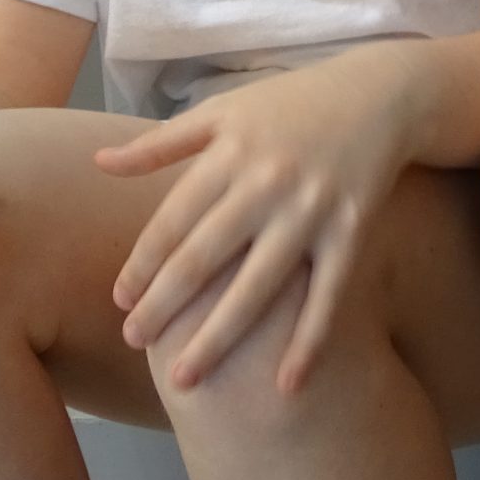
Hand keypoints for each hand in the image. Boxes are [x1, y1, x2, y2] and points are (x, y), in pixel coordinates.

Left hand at [96, 49, 414, 391]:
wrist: (380, 92)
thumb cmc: (290, 104)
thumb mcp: (223, 111)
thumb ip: (162, 143)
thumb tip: (99, 163)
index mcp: (230, 153)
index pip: (173, 219)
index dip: (143, 263)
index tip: (120, 300)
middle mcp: (267, 184)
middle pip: (204, 257)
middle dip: (164, 305)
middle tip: (134, 342)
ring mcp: (312, 211)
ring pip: (258, 287)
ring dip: (218, 337)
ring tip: (183, 380)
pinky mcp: (353, 231)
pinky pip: (328, 297)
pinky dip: (309, 342)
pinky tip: (285, 386)